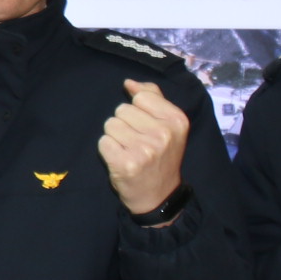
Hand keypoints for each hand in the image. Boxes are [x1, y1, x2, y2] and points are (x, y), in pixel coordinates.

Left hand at [98, 80, 189, 217]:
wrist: (159, 196)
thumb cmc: (161, 157)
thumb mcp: (169, 126)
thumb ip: (152, 98)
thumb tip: (129, 83)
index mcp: (177, 121)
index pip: (141, 97)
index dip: (138, 111)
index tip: (146, 127)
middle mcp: (163, 134)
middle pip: (122, 110)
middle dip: (125, 124)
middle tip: (136, 143)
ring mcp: (145, 149)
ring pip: (110, 124)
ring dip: (115, 137)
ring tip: (128, 151)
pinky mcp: (126, 163)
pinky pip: (103, 142)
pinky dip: (107, 150)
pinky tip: (120, 160)